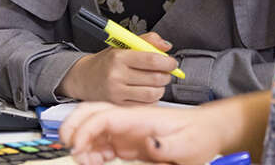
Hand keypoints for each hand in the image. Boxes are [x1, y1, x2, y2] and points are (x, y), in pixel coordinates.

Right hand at [57, 32, 177, 103]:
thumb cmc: (106, 62)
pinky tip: (146, 92)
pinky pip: (145, 105)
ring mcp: (117, 93)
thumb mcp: (122, 45)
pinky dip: (151, 99)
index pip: (151, 60)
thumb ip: (146, 41)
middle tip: (165, 72)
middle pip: (155, 78)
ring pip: (153, 93)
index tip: (172, 63)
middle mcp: (116, 75)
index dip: (168, 62)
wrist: (84, 78)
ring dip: (160, 88)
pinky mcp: (118, 106)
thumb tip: (166, 46)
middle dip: (166, 75)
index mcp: (119, 57)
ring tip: (155, 83)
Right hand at [59, 101, 223, 164]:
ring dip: (83, 143)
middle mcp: (129, 121)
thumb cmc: (199, 135)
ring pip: (94, 130)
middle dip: (73, 126)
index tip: (77, 147)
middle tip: (67, 146)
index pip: (103, 116)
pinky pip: (103, 144)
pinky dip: (92, 152)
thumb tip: (148, 145)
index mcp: (139, 117)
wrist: (207, 132)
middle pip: (92, 114)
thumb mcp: (187, 144)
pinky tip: (93, 161)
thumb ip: (167, 146)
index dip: (85, 130)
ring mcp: (127, 131)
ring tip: (84, 161)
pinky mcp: (129, 143)